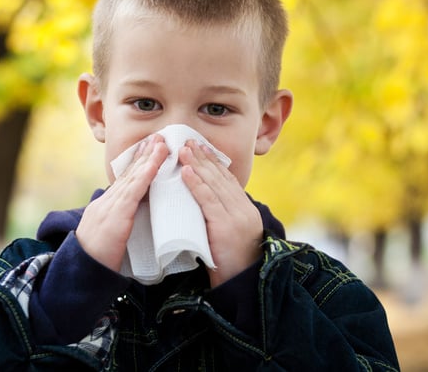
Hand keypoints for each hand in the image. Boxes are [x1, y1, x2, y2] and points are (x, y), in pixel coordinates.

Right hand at [76, 134, 167, 271]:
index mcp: (105, 208)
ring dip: (148, 159)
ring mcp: (108, 207)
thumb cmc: (98, 262)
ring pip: (132, 178)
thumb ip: (122, 226)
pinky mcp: (115, 216)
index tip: (151, 150)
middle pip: (128, 174)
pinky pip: (132, 192)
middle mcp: (105, 202)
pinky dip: (144, 176)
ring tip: (161, 143)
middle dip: (145, 154)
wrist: (82, 274)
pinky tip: (154, 164)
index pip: (124, 181)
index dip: (138, 165)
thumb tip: (138, 221)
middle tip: (159, 137)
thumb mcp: (111, 239)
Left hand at [179, 140, 263, 286]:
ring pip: (214, 184)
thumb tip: (199, 209)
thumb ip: (218, 220)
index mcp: (245, 210)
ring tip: (182, 150)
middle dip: (203, 157)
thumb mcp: (227, 237)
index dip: (213, 162)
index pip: (228, 180)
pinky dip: (197, 184)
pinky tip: (186, 171)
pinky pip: (209, 200)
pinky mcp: (226, 226)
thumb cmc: (231, 265)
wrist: (242, 286)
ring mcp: (236, 216)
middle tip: (187, 141)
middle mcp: (243, 209)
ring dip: (197, 164)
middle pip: (221, 177)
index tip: (200, 147)